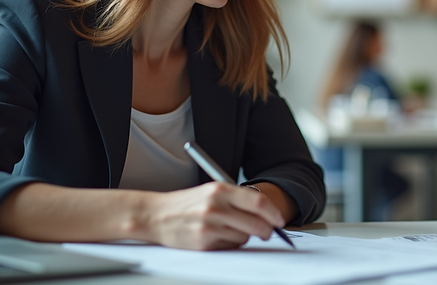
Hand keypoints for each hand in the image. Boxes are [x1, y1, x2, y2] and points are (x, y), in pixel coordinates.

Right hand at [143, 182, 286, 249]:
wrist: (156, 215)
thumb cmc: (188, 203)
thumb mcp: (212, 191)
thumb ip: (237, 199)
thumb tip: (266, 213)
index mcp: (221, 190)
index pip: (259, 202)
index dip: (274, 213)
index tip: (280, 220)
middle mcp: (216, 207)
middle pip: (256, 223)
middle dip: (266, 231)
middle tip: (268, 232)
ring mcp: (209, 226)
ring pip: (244, 237)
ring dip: (244, 237)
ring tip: (229, 229)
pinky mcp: (203, 242)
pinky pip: (230, 247)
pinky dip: (229, 244)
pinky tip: (217, 236)